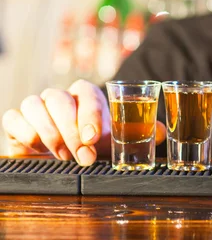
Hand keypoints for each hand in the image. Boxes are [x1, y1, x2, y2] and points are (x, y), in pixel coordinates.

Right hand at [2, 79, 165, 165]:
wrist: (58, 157)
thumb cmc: (89, 143)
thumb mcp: (113, 138)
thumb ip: (137, 131)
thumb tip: (159, 131)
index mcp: (84, 95)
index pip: (86, 91)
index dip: (90, 112)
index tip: (94, 136)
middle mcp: (59, 97)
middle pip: (59, 99)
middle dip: (72, 130)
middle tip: (83, 155)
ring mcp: (35, 106)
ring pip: (34, 105)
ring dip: (50, 132)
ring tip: (63, 155)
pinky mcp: (15, 120)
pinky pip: (13, 118)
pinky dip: (25, 132)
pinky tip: (37, 148)